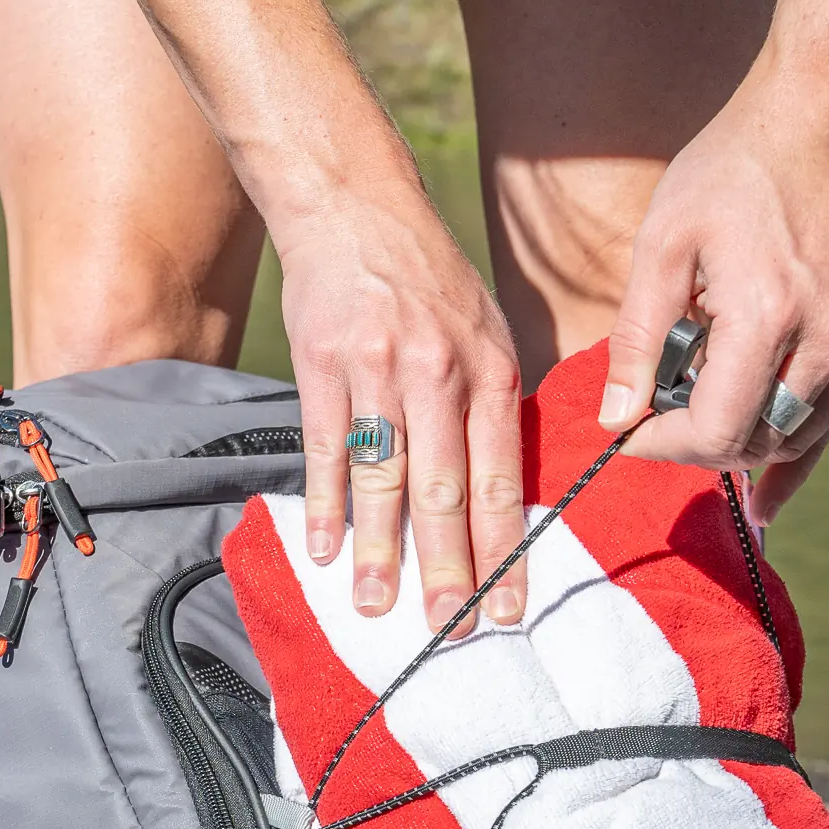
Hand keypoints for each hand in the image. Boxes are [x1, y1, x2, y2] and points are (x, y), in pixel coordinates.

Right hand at [283, 195, 526, 632]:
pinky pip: (325, 448)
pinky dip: (324, 504)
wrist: (355, 202)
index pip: (501, 477)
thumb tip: (499, 488)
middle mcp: (438, 373)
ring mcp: (376, 369)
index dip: (504, 547)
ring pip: (383, 476)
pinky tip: (323, 550)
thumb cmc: (427, 276)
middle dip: (450, 567)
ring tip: (378, 606)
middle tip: (451, 626)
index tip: (508, 604)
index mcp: (488, 370)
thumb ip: (492, 402)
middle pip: (446, 489)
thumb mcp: (486, 325)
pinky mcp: (321, 364)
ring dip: (380, 550)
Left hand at [596, 69, 828, 523]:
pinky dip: (793, 451)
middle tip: (652, 425)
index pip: (715, 428)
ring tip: (694, 444)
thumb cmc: (727, 173)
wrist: (812, 122)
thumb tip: (617, 419)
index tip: (626, 436)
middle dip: (696, 446)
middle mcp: (825, 337)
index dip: (662, 446)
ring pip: (797, 438)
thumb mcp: (661, 246)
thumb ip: (637, 340)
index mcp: (767, 314)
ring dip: (742, 449)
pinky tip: (764, 492)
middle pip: (755, 440)